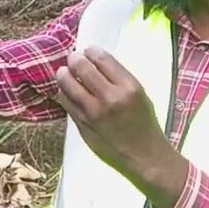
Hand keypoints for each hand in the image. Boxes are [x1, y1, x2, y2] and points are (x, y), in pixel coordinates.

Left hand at [55, 47, 189, 207]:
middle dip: (74, 59)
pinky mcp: (82, 125)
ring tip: (65, 72)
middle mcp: (110, 98)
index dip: (90, 51)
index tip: (88, 51)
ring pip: (67, 83)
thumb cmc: (144, 124)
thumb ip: (118, 79)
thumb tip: (94, 62)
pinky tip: (67, 91)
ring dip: (64, 74)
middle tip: (73, 58)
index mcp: (129, 87)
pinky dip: (63, 92)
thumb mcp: (140, 94)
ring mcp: (93, 112)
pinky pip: (65, 101)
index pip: (101, 58)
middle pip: (81, 67)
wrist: (144, 156)